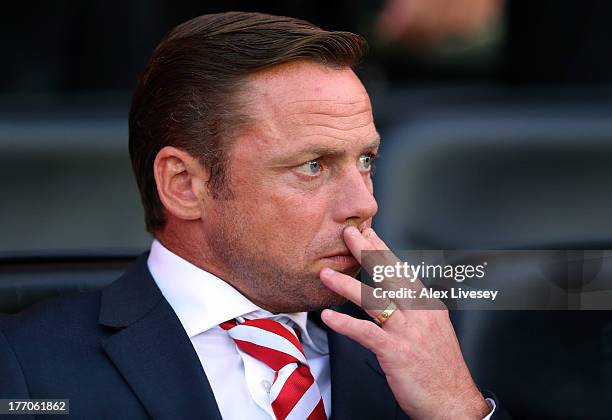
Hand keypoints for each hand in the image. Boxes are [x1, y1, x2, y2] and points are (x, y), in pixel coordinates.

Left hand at [319, 226, 489, 418]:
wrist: (454, 402)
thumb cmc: (441, 369)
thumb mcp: (433, 330)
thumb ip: (415, 310)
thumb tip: (398, 295)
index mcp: (427, 306)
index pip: (401, 271)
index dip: (383, 251)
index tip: (369, 233)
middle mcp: (419, 313)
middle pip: (388, 277)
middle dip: (366, 252)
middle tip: (349, 234)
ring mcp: (407, 331)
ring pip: (373, 300)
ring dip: (347, 285)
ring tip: (326, 274)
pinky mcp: (395, 352)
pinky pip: (366, 333)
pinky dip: (345, 324)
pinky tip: (328, 317)